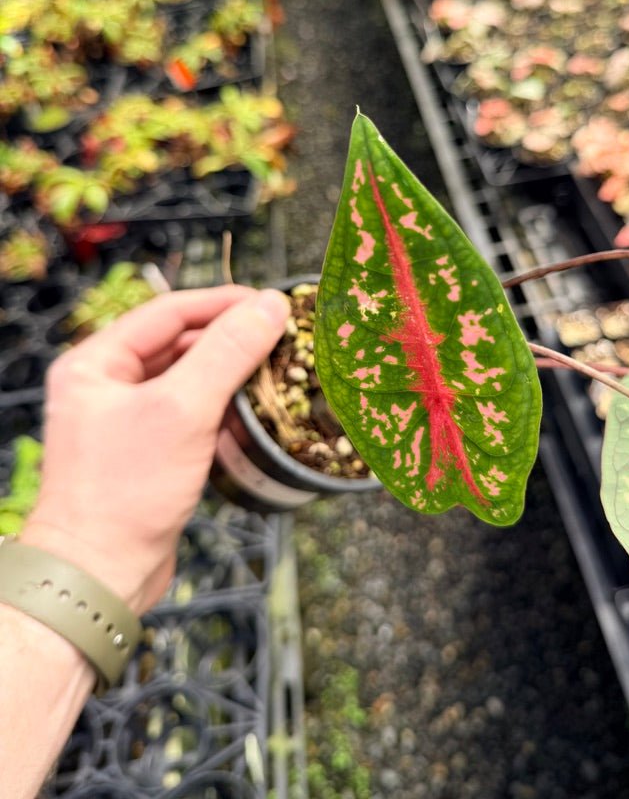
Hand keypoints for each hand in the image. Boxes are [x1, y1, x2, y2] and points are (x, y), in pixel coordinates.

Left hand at [20, 285, 288, 614]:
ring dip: (231, 374)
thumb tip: (271, 305)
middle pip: (180, 342)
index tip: (272, 303)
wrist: (99, 576)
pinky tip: (253, 413)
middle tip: (283, 338)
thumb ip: (228, 352)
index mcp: (96, 362)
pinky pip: (191, 413)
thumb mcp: (182, 410)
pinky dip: (222, 409)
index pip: (170, 311)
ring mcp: (126, 419)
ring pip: (189, 378)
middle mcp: (106, 384)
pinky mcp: (146, 451)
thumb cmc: (125, 492)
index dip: (224, 303)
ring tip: (276, 371)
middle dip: (232, 339)